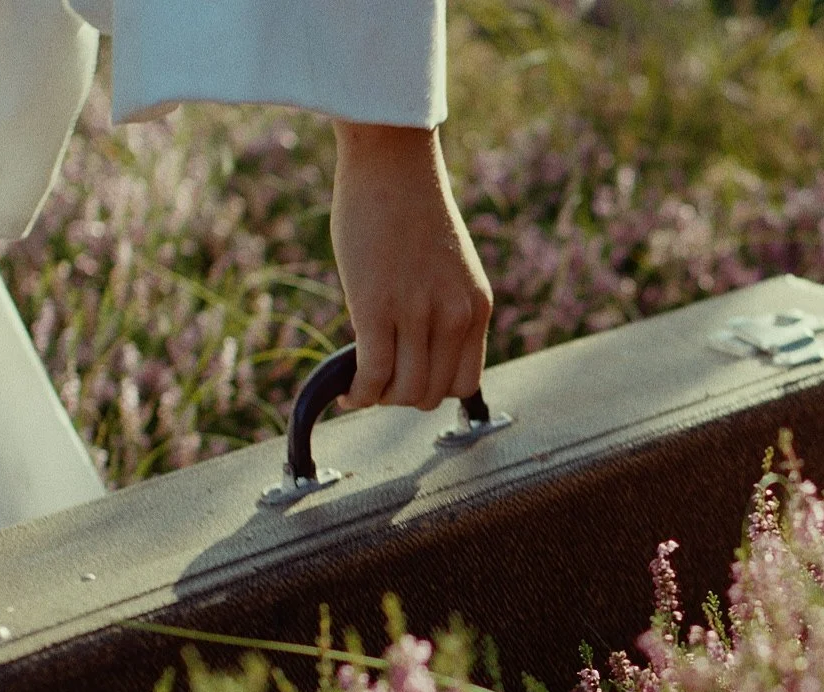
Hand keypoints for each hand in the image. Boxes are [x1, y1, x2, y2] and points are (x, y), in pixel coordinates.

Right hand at [330, 122, 491, 410]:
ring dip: (378, 397)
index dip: (432, 389)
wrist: (392, 163)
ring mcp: (418, 313)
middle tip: (377, 382)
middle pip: (431, 393)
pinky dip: (358, 392)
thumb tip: (415, 354)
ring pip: (403, 391)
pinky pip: (373, 375)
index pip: (464, 382)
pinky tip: (346, 389)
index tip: (407, 378)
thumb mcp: (449, 267)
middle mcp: (455, 315)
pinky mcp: (378, 308)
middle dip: (400, 396)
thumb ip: (443, 309)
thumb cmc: (411, 208)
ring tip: (361, 385)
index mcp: (477, 307)